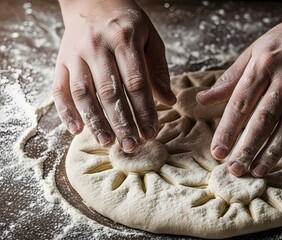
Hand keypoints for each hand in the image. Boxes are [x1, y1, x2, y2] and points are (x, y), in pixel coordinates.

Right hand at [52, 0, 175, 152]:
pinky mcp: (61, 61)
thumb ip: (158, 69)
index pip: (136, 82)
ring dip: (96, 121)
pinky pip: (60, 89)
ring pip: (83, 94)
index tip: (152, 131)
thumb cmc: (126, 22)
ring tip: (108, 142)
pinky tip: (76, 130)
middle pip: (110, 92)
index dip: (144, 110)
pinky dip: (66, 112)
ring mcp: (75, 54)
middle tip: (133, 145)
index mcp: (124, 39)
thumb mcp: (150, 38)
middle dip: (123, 122)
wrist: (92, 0)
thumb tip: (168, 101)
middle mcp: (97, 46)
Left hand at [197, 14, 281, 176]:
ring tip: (258, 170)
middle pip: (265, 118)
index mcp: (264, 63)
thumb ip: (230, 78)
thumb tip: (203, 99)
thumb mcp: (254, 51)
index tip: (218, 152)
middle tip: (236, 169)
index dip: (228, 129)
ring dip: (274, 151)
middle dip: (248, 147)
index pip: (241, 102)